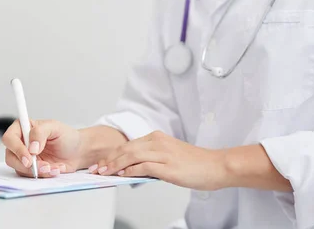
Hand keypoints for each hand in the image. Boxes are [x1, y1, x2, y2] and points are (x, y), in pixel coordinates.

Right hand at [2, 119, 81, 177]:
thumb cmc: (65, 136)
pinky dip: (44, 174)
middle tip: (43, 165)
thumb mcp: (54, 127)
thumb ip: (40, 133)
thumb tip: (31, 148)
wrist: (76, 152)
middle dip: (26, 164)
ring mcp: (24, 158)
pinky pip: (31, 176)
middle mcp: (20, 143)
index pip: (9, 138)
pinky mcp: (30, 170)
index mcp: (22, 128)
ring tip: (53, 166)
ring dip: (38, 170)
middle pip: (10, 157)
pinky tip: (55, 169)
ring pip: (20, 169)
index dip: (17, 148)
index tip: (30, 156)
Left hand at [92, 131, 227, 190]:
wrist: (217, 166)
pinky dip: (130, 170)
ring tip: (104, 173)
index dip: (112, 155)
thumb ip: (151, 160)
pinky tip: (122, 176)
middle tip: (96, 169)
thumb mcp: (169, 157)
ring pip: (131, 156)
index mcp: (157, 138)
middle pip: (126, 149)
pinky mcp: (168, 166)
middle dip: (108, 160)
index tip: (100, 163)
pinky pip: (144, 166)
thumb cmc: (196, 164)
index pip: (128, 145)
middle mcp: (158, 142)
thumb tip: (132, 170)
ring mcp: (163, 153)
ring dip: (115, 165)